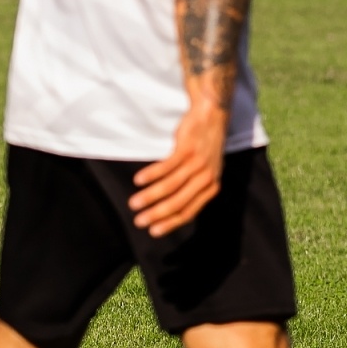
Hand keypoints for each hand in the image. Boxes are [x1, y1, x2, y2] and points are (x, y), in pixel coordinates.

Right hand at [129, 101, 226, 236]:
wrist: (213, 115)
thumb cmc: (205, 147)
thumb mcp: (207, 171)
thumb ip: (195, 190)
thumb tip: (172, 212)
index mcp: (211, 187)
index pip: (189, 212)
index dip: (170, 223)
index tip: (153, 231)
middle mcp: (206, 177)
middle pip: (178, 202)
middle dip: (156, 214)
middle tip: (138, 221)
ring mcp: (197, 163)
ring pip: (170, 186)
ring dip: (149, 196)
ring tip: (133, 204)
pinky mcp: (187, 149)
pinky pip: (166, 166)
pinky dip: (151, 175)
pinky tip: (138, 181)